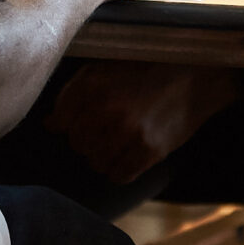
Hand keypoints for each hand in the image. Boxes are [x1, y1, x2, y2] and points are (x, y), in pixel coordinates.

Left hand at [46, 61, 241, 184]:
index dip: (66, 126)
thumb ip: (73, 92)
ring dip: (103, 156)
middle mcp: (107, 108)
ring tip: (118, 140)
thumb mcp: (105, 69)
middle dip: (86, 140)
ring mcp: (128, 132)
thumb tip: (49, 124)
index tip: (76, 123)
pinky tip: (128, 154)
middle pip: (77, 144)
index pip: (59, 122)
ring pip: (96, 162)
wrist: (194, 76)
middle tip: (104, 130)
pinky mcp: (149, 151)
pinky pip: (119, 175)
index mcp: (92, 84)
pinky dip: (119, 169)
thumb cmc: (145, 70)